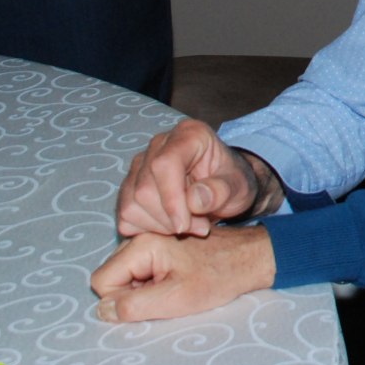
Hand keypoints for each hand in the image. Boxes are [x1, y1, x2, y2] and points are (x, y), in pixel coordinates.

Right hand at [92, 227, 276, 322]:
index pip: (102, 280)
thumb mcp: (175, 299)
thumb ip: (133, 306)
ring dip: (143, 285)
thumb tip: (103, 309)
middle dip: (132, 290)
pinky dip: (152, 277)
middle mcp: (141, 235)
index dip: (121, 299)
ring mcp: (150, 237)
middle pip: (112, 274)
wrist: (249, 257)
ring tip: (174, 282)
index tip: (155, 296)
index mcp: (142, 243)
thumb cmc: (218, 277)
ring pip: (125, 272)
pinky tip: (177, 275)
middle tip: (167, 289)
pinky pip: (139, 267)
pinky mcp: (160, 242)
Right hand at [117, 119, 280, 236]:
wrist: (224, 187)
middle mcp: (159, 145)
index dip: (171, 199)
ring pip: (131, 204)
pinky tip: (171, 226)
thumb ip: (221, 190)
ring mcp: (140, 165)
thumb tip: (194, 200)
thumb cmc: (231, 182)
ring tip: (189, 226)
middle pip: (144, 189)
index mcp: (189, 135)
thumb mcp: (239, 185)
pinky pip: (125, 216)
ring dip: (159, 227)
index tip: (185, 225)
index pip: (164, 164)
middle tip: (198, 227)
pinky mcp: (130, 186)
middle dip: (169, 219)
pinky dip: (146, 229)